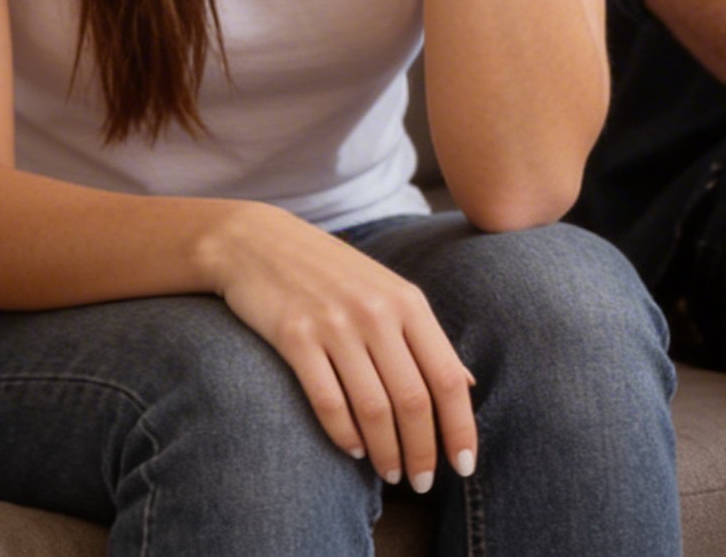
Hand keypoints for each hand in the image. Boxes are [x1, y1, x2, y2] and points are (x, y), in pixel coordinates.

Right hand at [208, 205, 475, 490]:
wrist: (259, 242)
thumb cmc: (332, 273)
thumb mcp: (388, 292)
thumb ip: (425, 338)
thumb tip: (466, 384)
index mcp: (408, 302)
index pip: (447, 377)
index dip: (460, 427)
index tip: (465, 466)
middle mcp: (376, 313)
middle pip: (413, 399)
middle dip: (423, 450)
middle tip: (422, 482)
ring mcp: (334, 325)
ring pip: (373, 408)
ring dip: (386, 452)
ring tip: (392, 473)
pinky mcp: (294, 337)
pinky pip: (328, 401)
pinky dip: (344, 434)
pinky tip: (353, 450)